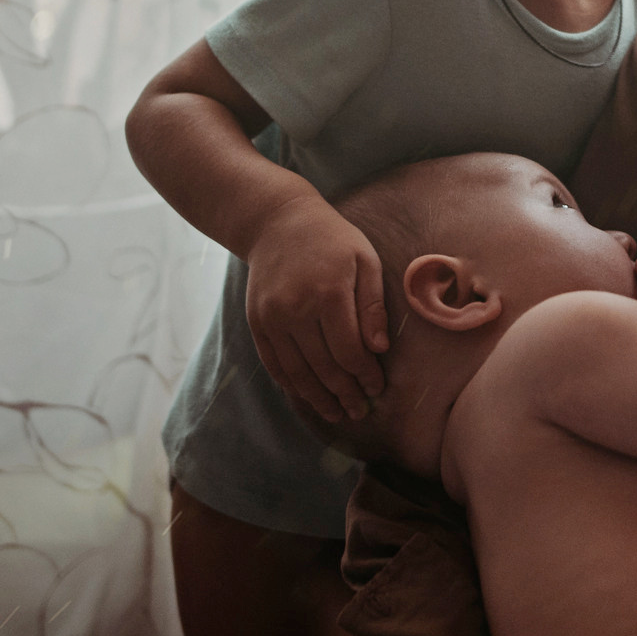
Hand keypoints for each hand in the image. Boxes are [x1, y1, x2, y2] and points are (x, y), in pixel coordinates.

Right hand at [241, 196, 387, 421]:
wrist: (278, 222)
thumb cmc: (332, 239)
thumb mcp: (365, 259)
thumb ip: (373, 305)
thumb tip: (379, 349)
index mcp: (329, 292)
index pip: (349, 350)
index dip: (364, 375)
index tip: (377, 388)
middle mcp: (296, 308)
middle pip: (323, 366)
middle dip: (344, 393)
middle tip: (359, 410)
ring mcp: (272, 318)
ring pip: (297, 372)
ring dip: (318, 398)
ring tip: (337, 413)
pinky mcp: (257, 322)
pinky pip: (274, 363)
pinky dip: (291, 385)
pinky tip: (307, 397)